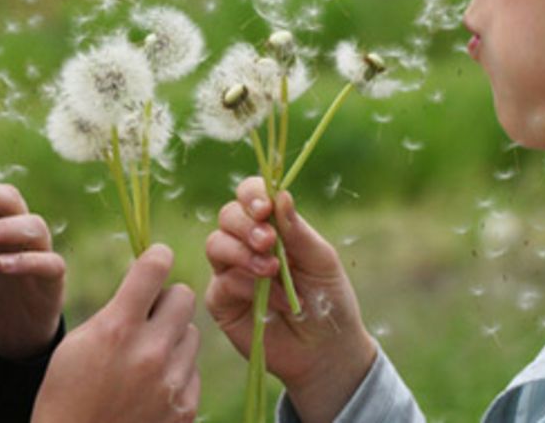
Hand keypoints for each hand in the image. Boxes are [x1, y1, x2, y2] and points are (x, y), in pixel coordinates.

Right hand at [32, 245, 200, 421]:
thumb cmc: (67, 393)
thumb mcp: (78, 343)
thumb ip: (116, 311)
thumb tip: (147, 284)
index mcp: (117, 329)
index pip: (154, 269)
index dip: (157, 258)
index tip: (156, 259)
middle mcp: (150, 352)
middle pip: (183, 295)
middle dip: (166, 300)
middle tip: (149, 315)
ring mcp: (171, 383)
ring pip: (192, 333)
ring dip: (173, 337)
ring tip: (146, 357)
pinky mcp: (185, 408)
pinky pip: (193, 370)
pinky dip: (176, 372)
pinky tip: (151, 387)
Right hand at [204, 177, 376, 422]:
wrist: (326, 349)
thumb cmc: (328, 299)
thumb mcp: (321, 260)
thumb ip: (298, 231)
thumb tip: (281, 196)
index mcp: (272, 226)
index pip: (250, 195)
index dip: (251, 195)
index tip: (264, 208)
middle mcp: (246, 243)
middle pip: (228, 215)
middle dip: (246, 225)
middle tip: (269, 242)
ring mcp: (230, 271)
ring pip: (216, 244)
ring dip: (244, 254)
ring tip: (273, 272)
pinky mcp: (221, 301)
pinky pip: (221, 282)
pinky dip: (247, 287)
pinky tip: (275, 301)